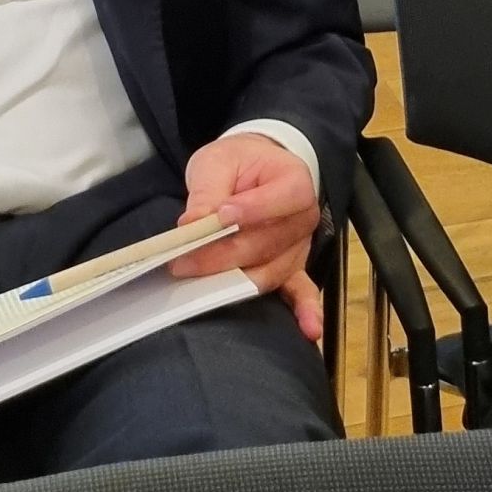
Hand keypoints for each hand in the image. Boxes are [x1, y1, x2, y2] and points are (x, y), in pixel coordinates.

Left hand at [170, 134, 321, 338]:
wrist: (257, 170)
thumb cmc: (240, 163)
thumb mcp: (219, 161)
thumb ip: (209, 189)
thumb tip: (194, 223)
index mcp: (294, 181)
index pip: (282, 198)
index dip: (253, 209)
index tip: (219, 215)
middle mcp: (304, 217)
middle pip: (267, 243)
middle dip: (223, 254)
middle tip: (182, 259)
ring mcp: (298, 247)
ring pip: (269, 270)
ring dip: (233, 280)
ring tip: (196, 283)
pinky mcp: (290, 268)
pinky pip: (300, 290)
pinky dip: (305, 310)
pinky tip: (309, 330)